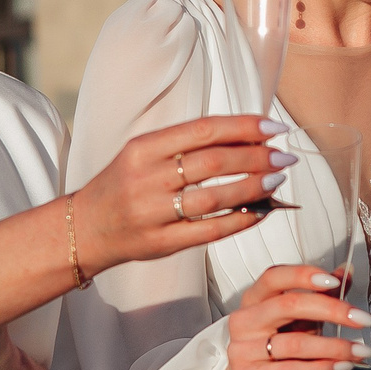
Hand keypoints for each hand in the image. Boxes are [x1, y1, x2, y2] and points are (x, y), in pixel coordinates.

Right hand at [73, 115, 295, 273]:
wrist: (85, 229)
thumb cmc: (124, 185)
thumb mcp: (143, 154)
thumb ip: (186, 144)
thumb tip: (247, 134)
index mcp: (143, 147)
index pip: (203, 130)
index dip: (244, 126)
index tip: (274, 127)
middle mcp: (147, 178)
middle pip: (214, 162)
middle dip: (257, 156)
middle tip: (285, 157)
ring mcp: (153, 213)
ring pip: (215, 197)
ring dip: (254, 187)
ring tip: (277, 179)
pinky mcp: (162, 243)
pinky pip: (211, 230)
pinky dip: (241, 220)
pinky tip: (262, 211)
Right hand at [211, 265, 370, 369]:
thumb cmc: (274, 347)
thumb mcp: (296, 319)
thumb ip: (320, 295)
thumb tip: (347, 272)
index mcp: (253, 299)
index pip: (273, 277)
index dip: (303, 275)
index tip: (336, 282)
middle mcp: (243, 321)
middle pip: (289, 305)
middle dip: (333, 311)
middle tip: (364, 319)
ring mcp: (241, 350)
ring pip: (295, 343)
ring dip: (335, 346)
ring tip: (361, 350)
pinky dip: (321, 369)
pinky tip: (343, 367)